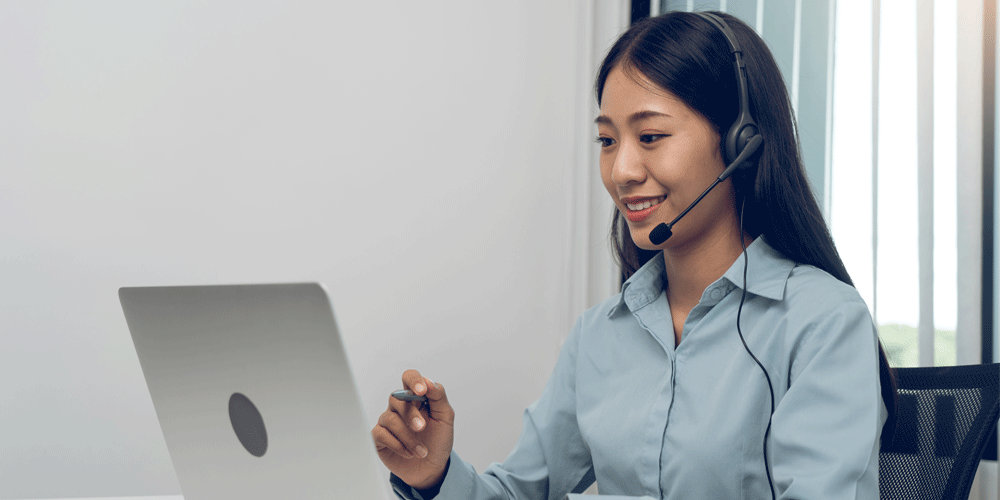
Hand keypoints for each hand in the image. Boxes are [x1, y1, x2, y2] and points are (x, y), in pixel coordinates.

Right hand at [372, 369, 454, 489]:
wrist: (431, 468)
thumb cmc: (438, 440)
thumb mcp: (445, 418)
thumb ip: (439, 396)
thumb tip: (428, 381)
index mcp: (416, 397)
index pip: (409, 378)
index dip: (413, 380)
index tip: (422, 390)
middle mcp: (400, 407)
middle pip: (397, 398)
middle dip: (411, 414)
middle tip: (422, 428)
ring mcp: (388, 421)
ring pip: (390, 419)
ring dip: (408, 437)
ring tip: (421, 451)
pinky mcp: (379, 437)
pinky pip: (381, 434)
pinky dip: (397, 445)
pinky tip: (409, 453)